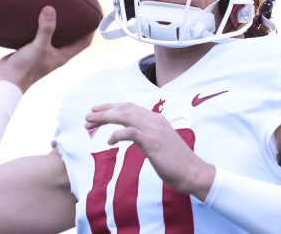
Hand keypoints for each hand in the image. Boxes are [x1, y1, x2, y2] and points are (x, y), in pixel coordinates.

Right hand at [0, 6, 93, 91]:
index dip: (91, 31)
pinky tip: (35, 15)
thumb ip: (46, 29)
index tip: (94, 17)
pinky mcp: (29, 49)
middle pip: (70, 37)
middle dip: (74, 24)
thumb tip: (50, 9)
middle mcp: (55, 53)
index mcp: (63, 55)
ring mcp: (42, 51)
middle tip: (75, 9)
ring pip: (53, 35)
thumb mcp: (39, 46)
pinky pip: (37, 35)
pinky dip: (38, 26)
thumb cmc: (26, 69)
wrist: (5, 80)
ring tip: (56, 8)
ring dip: (55, 24)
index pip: (84, 42)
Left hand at [84, 103, 215, 200]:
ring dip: (104, 118)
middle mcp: (154, 120)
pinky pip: (130, 132)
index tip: (96, 111)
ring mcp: (154, 130)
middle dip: (103, 111)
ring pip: (124, 116)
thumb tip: (133, 136)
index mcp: (156, 119)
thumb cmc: (176, 163)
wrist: (193, 172)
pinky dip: (117, 134)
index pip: (129, 107)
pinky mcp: (153, 141)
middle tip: (87, 116)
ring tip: (90, 123)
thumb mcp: (160, 144)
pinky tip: (108, 141)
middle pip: (124, 109)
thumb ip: (147, 136)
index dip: (111, 107)